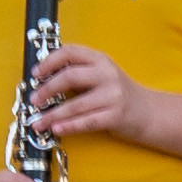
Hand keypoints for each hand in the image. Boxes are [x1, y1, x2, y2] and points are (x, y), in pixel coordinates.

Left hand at [23, 43, 143, 145]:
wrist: (148, 111)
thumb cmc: (116, 93)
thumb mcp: (100, 74)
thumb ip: (77, 72)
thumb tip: (42, 79)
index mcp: (100, 60)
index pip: (71, 52)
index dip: (49, 61)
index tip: (35, 73)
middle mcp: (107, 74)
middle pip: (70, 77)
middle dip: (46, 90)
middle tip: (33, 100)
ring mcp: (113, 95)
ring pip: (75, 104)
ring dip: (52, 115)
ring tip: (38, 122)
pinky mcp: (116, 115)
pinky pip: (87, 122)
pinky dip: (69, 126)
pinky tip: (56, 129)